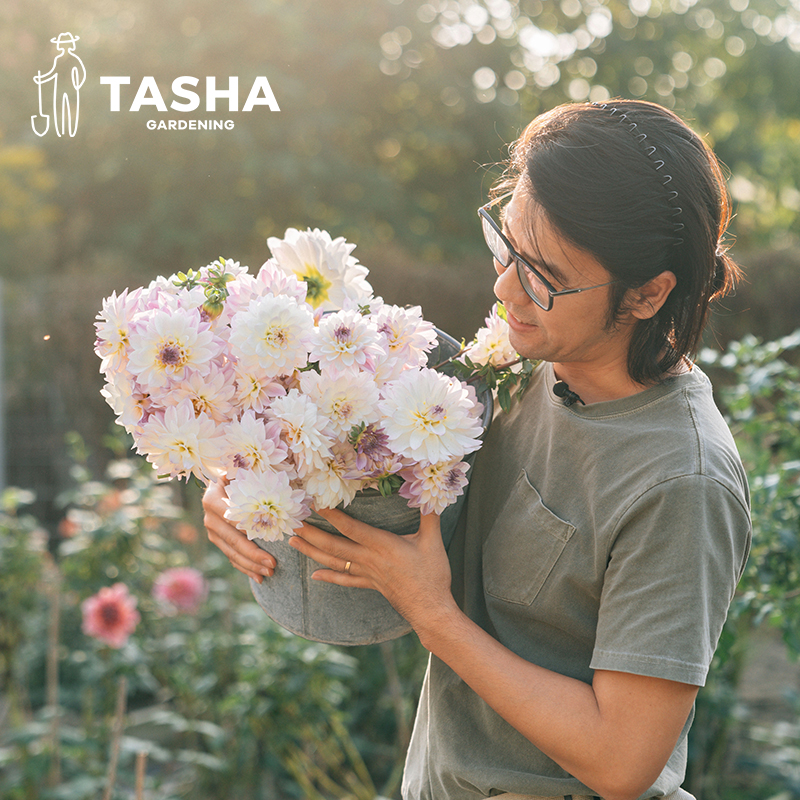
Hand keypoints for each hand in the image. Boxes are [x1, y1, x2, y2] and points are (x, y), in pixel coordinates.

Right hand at [202, 477, 275, 581]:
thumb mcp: (239, 470)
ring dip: (251, 565)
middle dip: (253, 554)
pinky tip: (258, 577)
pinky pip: (231, 557)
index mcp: (212, 499)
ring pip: (232, 553)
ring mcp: (212, 532)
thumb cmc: (238, 474)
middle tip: (273, 564)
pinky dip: (245, 568)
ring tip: (269, 573)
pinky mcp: (217, 541)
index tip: (268, 538)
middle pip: (233, 540)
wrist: (222, 481)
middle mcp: (209, 518)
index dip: (249, 529)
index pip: (231, 517)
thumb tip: (259, 472)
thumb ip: (245, 472)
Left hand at [289, 508, 458, 636]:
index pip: (351, 528)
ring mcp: (367, 573)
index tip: (316, 503)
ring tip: (293, 542)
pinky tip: (314, 575)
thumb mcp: (433, 540)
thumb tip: (428, 493)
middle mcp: (369, 559)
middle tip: (292, 523)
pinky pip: (344, 580)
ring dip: (312, 551)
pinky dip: (328, 576)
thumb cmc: (432, 574)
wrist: (430, 610)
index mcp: (382, 545)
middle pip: (334, 546)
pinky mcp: (370, 584)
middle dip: (311, 534)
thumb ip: (429, 514)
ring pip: (334, 562)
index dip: (333, 515)